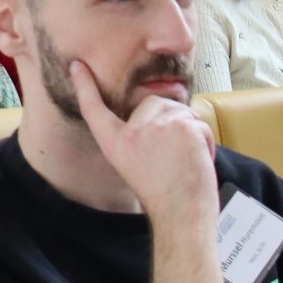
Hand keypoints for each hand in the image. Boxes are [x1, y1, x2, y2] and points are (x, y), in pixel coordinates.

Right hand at [69, 60, 218, 228]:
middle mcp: (131, 131)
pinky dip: (204, 141)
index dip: (85, 87)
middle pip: (154, 103)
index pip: (95, 110)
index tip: (77, 67)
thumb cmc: (164, 199)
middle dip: (171, 119)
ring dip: (191, 131)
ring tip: (186, 161)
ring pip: (180, 111)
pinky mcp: (181, 125)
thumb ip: (139, 140)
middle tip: (175, 155)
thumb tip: (158, 114)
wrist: (181, 216)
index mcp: (115, 144)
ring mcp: (157, 125)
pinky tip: (197, 161)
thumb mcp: (135, 166)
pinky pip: (199, 123)